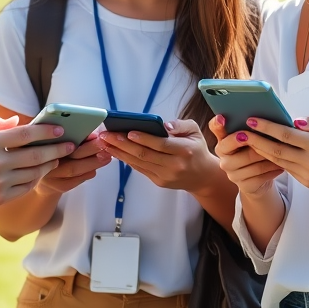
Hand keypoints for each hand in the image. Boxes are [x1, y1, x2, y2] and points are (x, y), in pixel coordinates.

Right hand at [0, 115, 74, 214]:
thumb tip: (17, 121)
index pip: (24, 135)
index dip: (45, 132)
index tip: (59, 129)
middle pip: (35, 156)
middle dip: (56, 149)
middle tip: (70, 145)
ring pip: (33, 174)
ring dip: (49, 165)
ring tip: (58, 158)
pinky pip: (25, 189)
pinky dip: (35, 180)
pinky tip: (40, 173)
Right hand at [35, 132, 111, 195]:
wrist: (45, 178)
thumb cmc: (54, 153)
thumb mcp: (57, 142)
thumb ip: (71, 137)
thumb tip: (93, 135)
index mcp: (43, 145)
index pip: (60, 140)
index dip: (79, 139)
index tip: (95, 136)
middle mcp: (44, 161)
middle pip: (70, 155)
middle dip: (91, 150)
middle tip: (105, 145)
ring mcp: (50, 176)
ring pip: (74, 169)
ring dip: (93, 163)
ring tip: (107, 156)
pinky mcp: (58, 186)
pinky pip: (76, 180)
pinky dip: (88, 173)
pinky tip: (96, 167)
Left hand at [97, 119, 219, 192]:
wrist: (202, 176)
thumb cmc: (196, 148)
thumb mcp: (195, 131)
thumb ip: (180, 125)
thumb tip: (164, 125)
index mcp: (184, 151)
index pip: (161, 145)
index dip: (144, 139)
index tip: (128, 132)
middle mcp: (174, 166)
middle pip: (145, 154)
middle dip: (122, 144)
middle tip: (106, 135)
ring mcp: (165, 176)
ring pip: (139, 163)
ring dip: (119, 152)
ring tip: (105, 142)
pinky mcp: (158, 182)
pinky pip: (140, 169)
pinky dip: (126, 160)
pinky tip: (115, 151)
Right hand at [209, 114, 283, 198]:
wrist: (253, 180)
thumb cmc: (252, 153)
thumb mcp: (247, 140)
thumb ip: (246, 127)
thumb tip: (256, 116)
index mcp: (222, 144)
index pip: (216, 131)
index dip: (219, 125)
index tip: (225, 119)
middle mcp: (223, 160)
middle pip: (243, 150)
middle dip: (260, 145)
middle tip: (274, 139)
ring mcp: (232, 175)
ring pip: (255, 164)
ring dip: (271, 158)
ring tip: (283, 153)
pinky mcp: (243, 186)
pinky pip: (261, 177)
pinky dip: (273, 170)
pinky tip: (282, 166)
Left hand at [237, 114, 308, 192]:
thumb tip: (293, 120)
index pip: (286, 135)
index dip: (266, 127)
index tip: (251, 120)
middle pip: (276, 150)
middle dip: (256, 141)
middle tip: (239, 131)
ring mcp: (308, 175)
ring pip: (278, 162)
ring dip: (261, 151)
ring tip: (247, 140)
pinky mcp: (307, 184)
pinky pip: (286, 169)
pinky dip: (274, 160)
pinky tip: (264, 150)